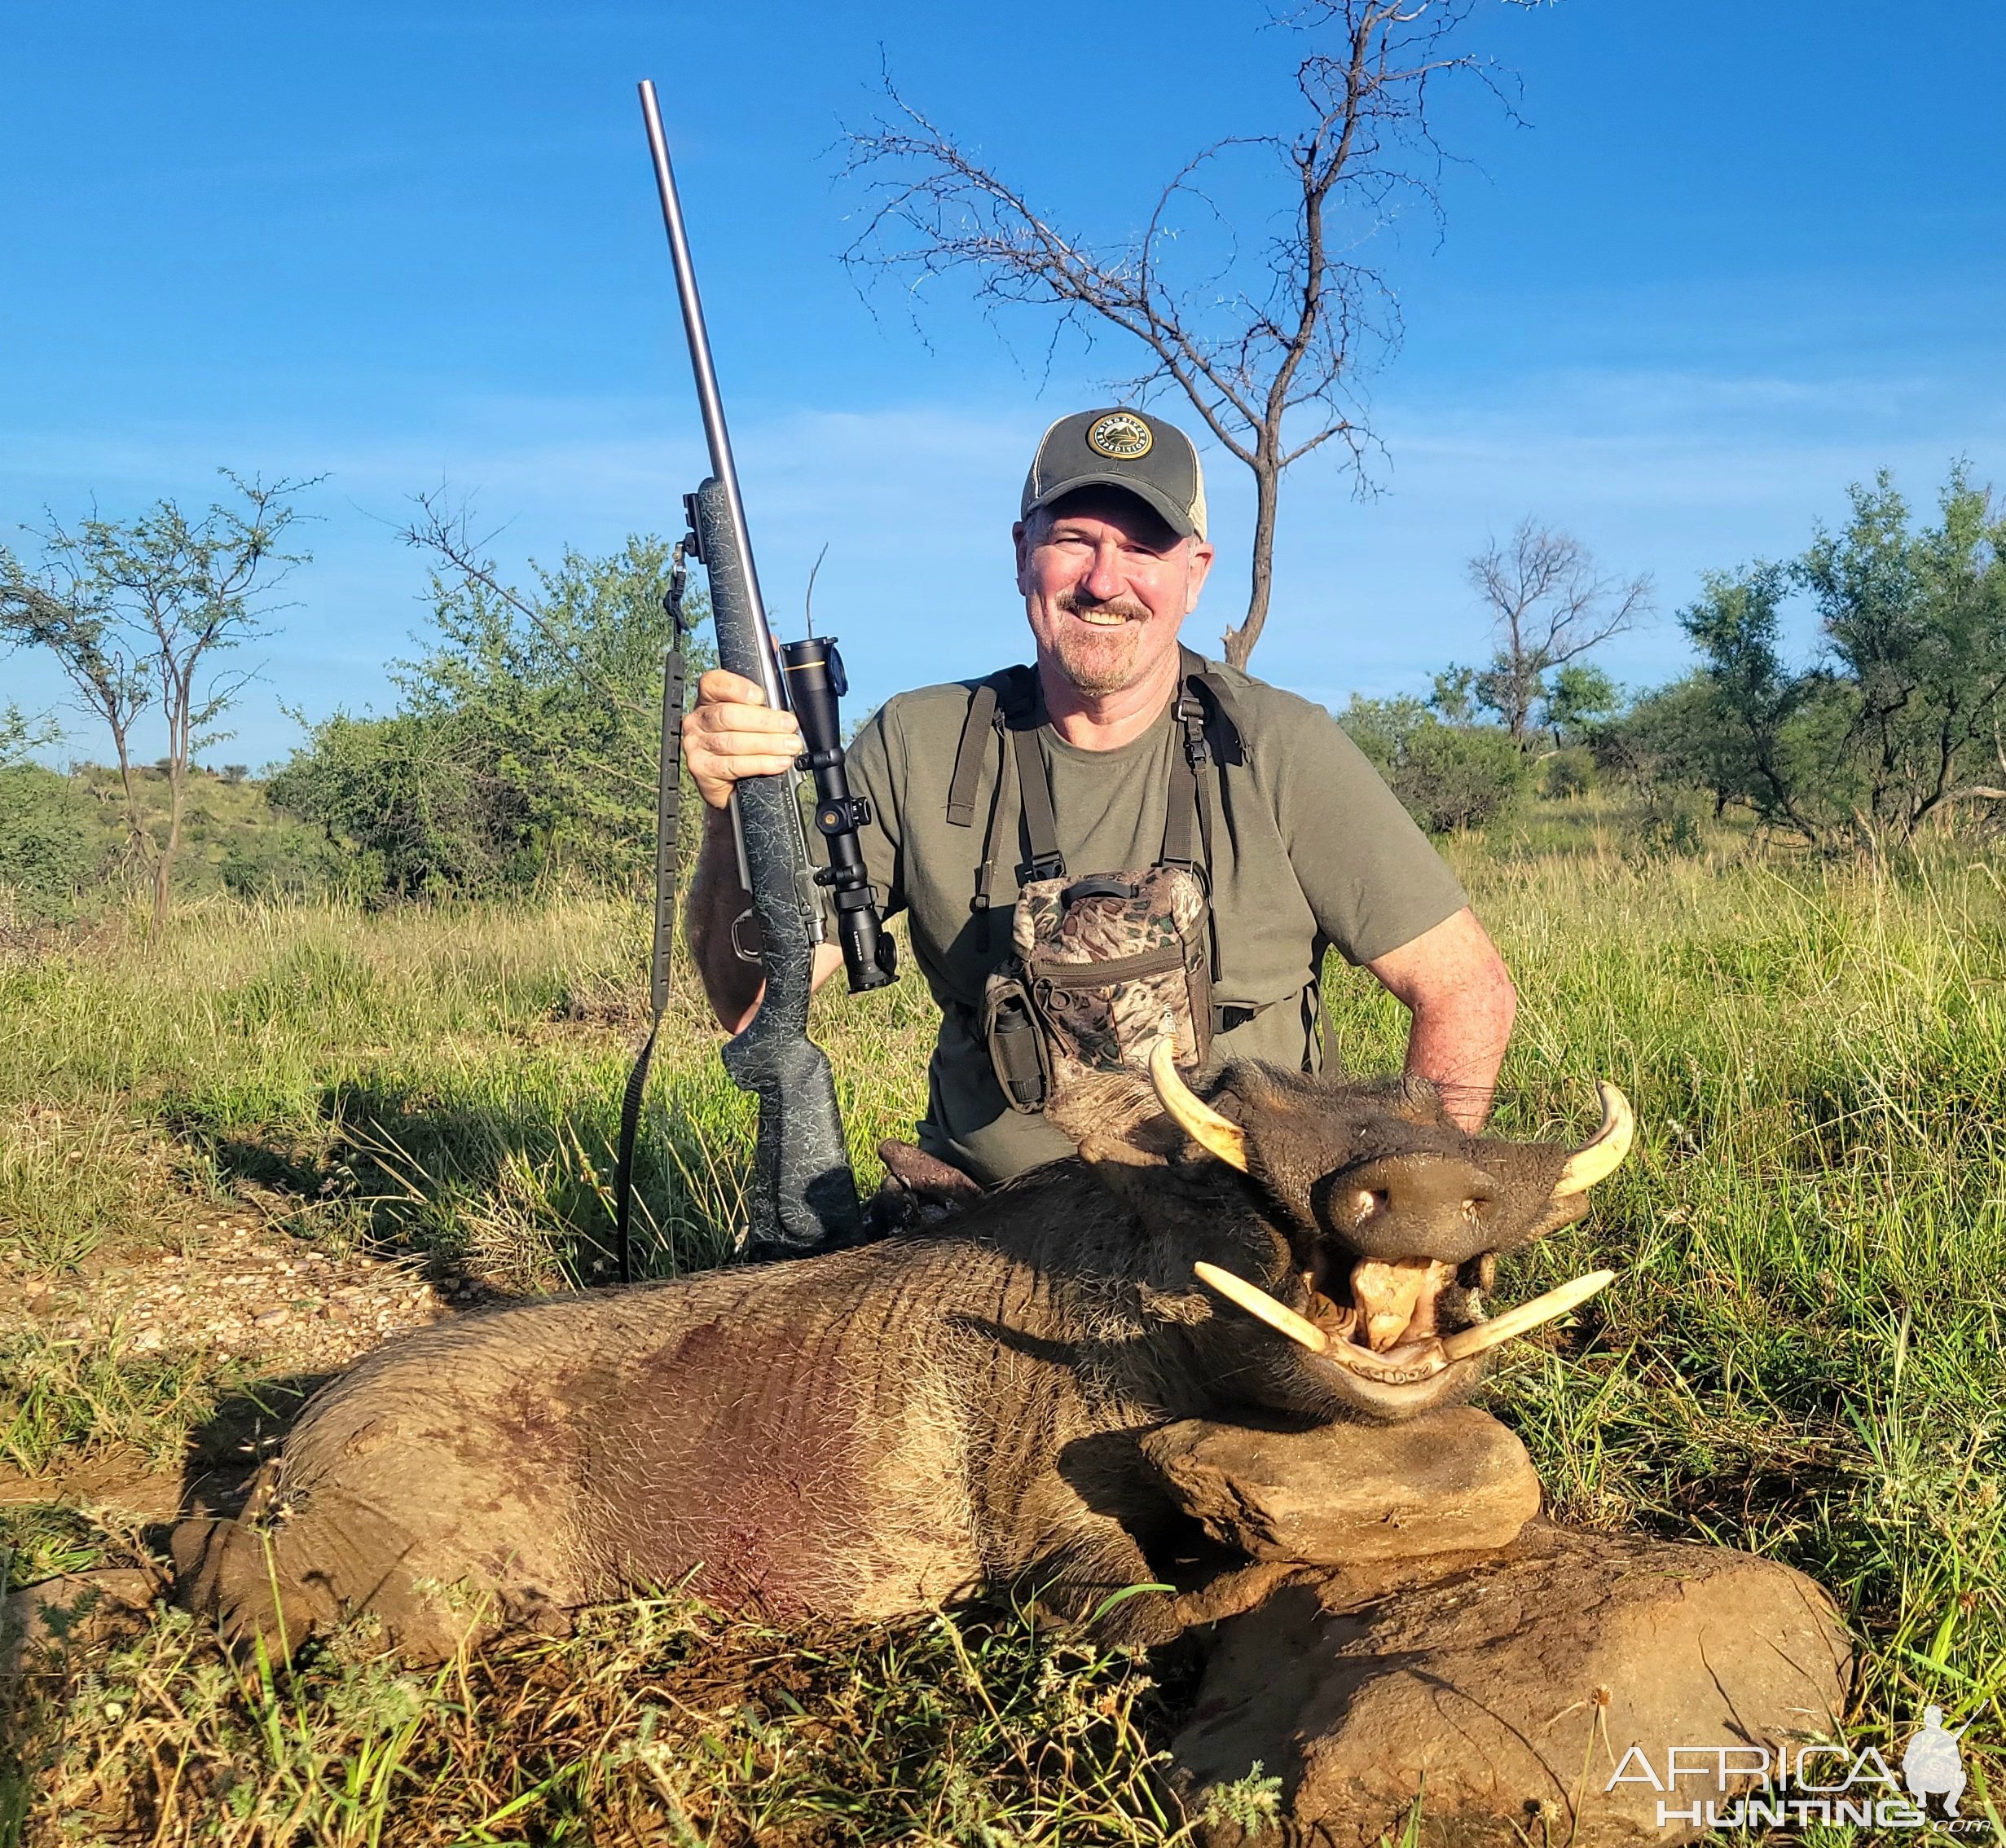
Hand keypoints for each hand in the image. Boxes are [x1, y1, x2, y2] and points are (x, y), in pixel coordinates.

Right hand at [682, 669, 804, 808]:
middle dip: (765, 721)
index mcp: (709, 698)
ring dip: (767, 744)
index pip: (714, 682)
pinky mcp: (701, 768)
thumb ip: (764, 680)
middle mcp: (698, 719)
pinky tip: (778, 763)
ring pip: (733, 741)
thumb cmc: (744, 740)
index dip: (737, 687)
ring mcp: (696, 744)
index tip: (761, 696)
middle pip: (728, 714)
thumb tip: (773, 642)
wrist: (732, 783)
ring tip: (790, 746)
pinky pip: (732, 764)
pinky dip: (760, 763)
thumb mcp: (754, 710)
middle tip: (790, 726)